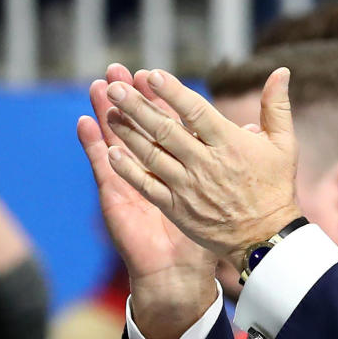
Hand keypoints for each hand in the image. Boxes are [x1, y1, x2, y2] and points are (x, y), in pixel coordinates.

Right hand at [77, 64, 216, 338]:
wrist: (183, 270)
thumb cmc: (208, 231)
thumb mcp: (228, 189)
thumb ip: (237, 155)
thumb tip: (252, 126)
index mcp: (180, 160)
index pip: (169, 121)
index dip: (160, 98)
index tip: (152, 73)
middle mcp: (154, 166)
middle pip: (138, 124)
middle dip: (129, 96)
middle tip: (117, 68)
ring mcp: (132, 180)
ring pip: (117, 139)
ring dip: (106, 113)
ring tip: (97, 86)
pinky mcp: (117, 196)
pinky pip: (105, 169)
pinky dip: (93, 147)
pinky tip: (84, 124)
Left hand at [101, 67, 302, 268]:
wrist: (266, 238)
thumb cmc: (275, 188)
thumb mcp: (284, 144)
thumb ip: (277, 106)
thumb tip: (281, 70)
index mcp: (230, 144)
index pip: (195, 111)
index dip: (172, 92)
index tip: (150, 74)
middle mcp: (206, 164)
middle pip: (165, 130)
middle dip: (138, 106)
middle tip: (115, 87)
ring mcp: (189, 187)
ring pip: (152, 155)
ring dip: (128, 133)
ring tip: (108, 112)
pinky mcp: (178, 209)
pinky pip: (148, 186)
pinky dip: (129, 170)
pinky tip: (111, 153)